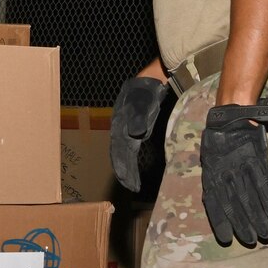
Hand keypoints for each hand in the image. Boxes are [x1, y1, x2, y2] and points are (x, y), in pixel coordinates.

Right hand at [109, 76, 169, 192]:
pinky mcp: (132, 128)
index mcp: (119, 126)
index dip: (124, 169)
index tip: (130, 184)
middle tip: (131, 187)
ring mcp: (124, 129)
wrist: (149, 80)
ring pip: (122, 152)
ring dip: (126, 167)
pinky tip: (132, 164)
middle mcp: (119, 129)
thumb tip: (134, 135)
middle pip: (119, 155)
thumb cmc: (146, 92)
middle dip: (124, 172)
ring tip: (131, 181)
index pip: (120, 152)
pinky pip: (128, 148)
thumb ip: (139, 118)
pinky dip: (129, 159)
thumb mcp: (143, 103)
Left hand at [201, 102, 267, 247]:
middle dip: (242, 224)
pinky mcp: (255, 159)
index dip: (220, 221)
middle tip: (250, 240)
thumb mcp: (211, 161)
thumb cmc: (220, 141)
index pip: (213, 202)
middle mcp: (224, 173)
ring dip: (257, 217)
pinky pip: (264, 184)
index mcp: (210, 175)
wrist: (231, 115)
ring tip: (265, 233)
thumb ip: (214, 181)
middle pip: (233, 204)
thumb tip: (216, 204)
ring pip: (249, 197)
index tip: (226, 239)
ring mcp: (240, 166)